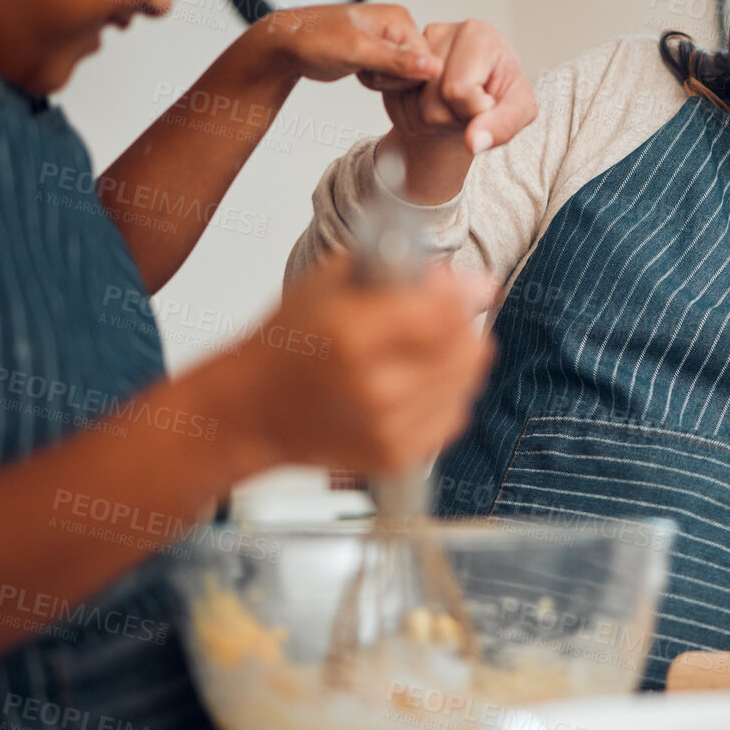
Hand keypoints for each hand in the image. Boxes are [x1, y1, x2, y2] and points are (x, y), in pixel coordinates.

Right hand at [223, 253, 496, 473]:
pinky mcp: (396, 456)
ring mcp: (387, 429)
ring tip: (419, 351)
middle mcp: (374, 388)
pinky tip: (414, 384)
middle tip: (436, 318)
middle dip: (460, 326)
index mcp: (352, 336)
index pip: (446, 312)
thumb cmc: (289, 345)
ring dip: (455, 359)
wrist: (256, 410)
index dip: (461, 294)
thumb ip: (402, 272)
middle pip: (466, 350)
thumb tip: (473, 284)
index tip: (460, 287)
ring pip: (467, 382)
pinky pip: (455, 417)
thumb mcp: (332, 282)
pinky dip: (444, 396)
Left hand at [257, 3, 442, 86]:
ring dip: (382, 83)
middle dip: (391, 79)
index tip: (376, 68)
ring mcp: (390, 43)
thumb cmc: (316, 40)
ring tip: (360, 67)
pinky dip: (376, 82)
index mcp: (401, 19)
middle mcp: (399, 28)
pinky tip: (359, 71)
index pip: (427, 61)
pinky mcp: (380, 56)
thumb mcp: (359, 51)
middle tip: (366, 68)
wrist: (288, 44)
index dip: (403, 76)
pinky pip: (392, 80)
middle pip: (417, 72)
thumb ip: (399, 61)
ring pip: (404, 79)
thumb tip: (436, 68)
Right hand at [372, 19, 536, 155]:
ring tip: (456, 109)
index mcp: (476, 33)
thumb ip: (504, 124)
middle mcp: (439, 32)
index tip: (488, 102)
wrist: (476, 95)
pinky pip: (397, 113)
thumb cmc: (502, 93)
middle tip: (471, 108)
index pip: (458, 89)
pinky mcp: (393, 70)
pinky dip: (418, 123)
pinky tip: (436, 109)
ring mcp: (411, 52)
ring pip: (414, 114)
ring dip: (438, 125)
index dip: (474, 110)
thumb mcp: (520, 108)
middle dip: (455, 120)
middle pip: (434, 105)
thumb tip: (475, 142)